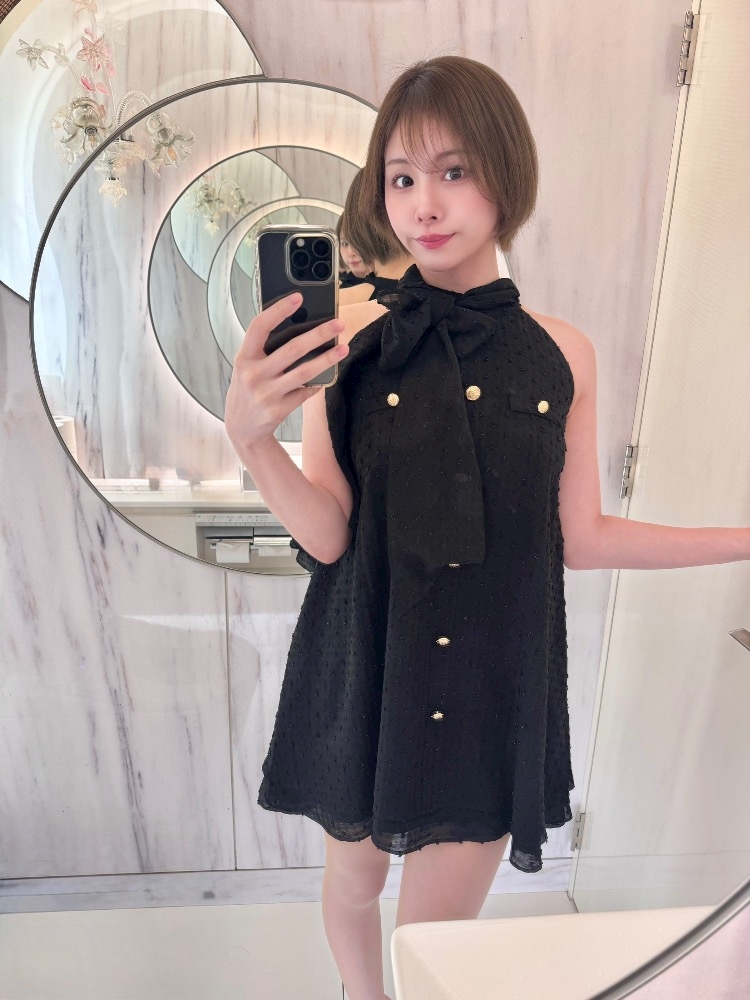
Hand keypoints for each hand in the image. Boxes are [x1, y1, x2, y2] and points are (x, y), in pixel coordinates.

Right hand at [224, 292, 347, 455]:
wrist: (242, 429)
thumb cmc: (248, 389)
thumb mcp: (247, 367)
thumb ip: (264, 350)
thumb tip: (300, 327)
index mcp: (244, 358)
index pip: (259, 327)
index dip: (278, 310)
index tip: (298, 297)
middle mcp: (253, 375)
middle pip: (292, 349)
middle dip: (319, 334)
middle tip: (338, 323)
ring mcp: (267, 394)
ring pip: (305, 371)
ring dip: (327, 359)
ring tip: (344, 348)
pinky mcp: (279, 409)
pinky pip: (305, 392)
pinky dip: (317, 383)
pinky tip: (325, 377)